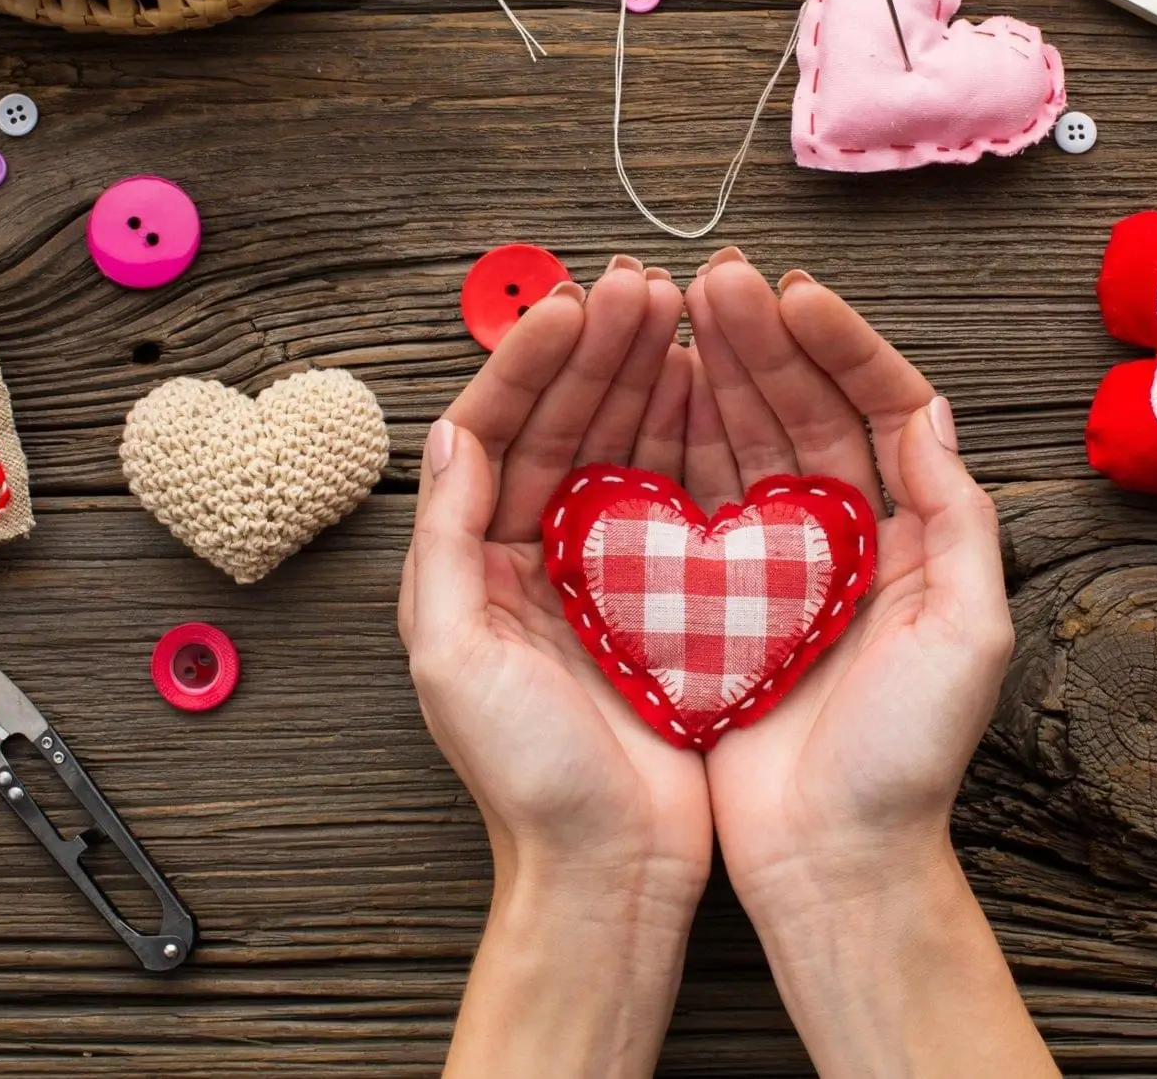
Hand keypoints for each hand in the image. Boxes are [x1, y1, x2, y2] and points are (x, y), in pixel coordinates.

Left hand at [398, 257, 706, 1078]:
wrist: (611, 869)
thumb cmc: (527, 781)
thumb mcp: (450, 658)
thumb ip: (444, 541)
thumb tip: (448, 433)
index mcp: (478, 563)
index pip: (497, 432)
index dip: (532, 364)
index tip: (573, 307)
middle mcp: (539, 555)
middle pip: (565, 423)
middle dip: (600, 349)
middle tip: (641, 286)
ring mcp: (607, 571)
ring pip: (622, 445)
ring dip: (646, 376)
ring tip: (680, 312)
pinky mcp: (671, 595)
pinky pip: (676, 493)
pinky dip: (690, 435)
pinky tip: (711, 389)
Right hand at [684, 250, 1056, 1076]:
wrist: (833, 859)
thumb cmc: (908, 760)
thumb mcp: (968, 634)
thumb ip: (959, 517)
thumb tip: (933, 413)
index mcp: (907, 534)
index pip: (878, 407)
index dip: (839, 344)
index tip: (795, 293)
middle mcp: (840, 536)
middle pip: (803, 410)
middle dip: (761, 339)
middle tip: (718, 280)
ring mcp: (774, 564)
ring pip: (744, 440)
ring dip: (715, 373)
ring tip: (675, 310)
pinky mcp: (715, 600)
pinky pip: (694, 501)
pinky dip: (673, 443)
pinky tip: (648, 396)